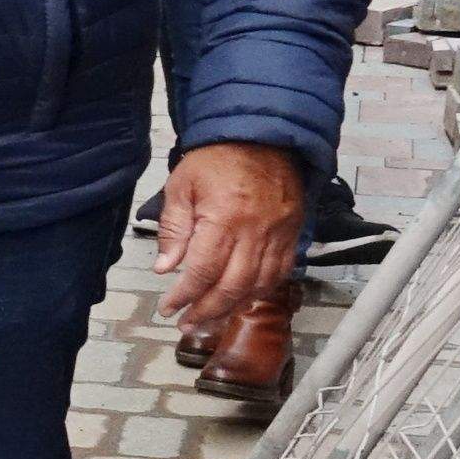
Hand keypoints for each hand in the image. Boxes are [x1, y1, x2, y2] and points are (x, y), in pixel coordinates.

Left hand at [155, 142, 302, 326]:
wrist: (261, 136)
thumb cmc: (215, 160)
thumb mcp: (181, 187)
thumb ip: (173, 229)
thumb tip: (165, 268)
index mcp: (224, 218)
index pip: (203, 270)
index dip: (185, 295)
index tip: (169, 308)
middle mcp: (256, 231)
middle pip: (234, 285)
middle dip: (209, 310)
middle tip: (188, 322)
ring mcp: (279, 233)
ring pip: (261, 284)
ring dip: (236, 306)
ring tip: (213, 317)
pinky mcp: (294, 232)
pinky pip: (282, 271)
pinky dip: (262, 289)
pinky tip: (244, 298)